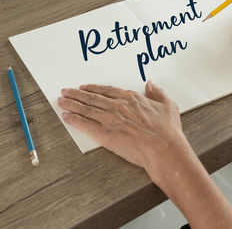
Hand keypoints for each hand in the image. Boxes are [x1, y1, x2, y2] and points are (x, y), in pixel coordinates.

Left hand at [57, 81, 188, 176]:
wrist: (163, 148)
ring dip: (72, 104)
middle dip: (77, 94)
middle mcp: (118, 106)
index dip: (94, 88)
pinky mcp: (105, 135)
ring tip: (61, 101)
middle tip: (66, 91)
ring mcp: (110, 120)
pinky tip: (66, 117)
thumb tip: (151, 84)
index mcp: (132, 99)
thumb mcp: (168, 105)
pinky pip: (85, 125)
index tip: (85, 87)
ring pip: (86, 109)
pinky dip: (74, 120)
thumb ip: (157, 93)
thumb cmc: (167, 130)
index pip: (107, 91)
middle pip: (92, 98)